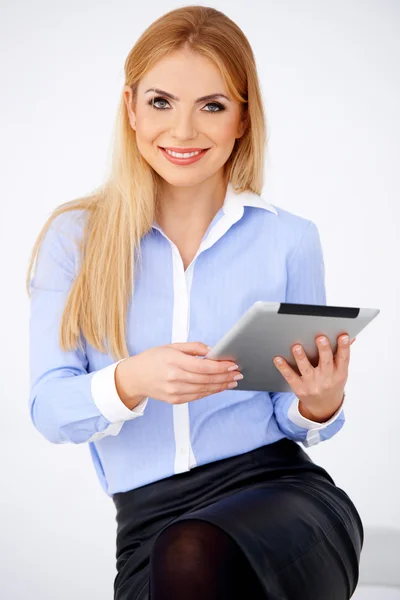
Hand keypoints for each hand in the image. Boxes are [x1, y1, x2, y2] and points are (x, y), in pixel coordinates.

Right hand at [115, 342, 241, 406]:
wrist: (135, 377)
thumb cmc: (153, 359)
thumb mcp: (172, 346)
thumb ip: (193, 348)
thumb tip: (212, 350)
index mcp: (173, 361)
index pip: (203, 366)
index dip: (220, 367)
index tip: (233, 364)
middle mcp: (174, 377)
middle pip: (206, 379)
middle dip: (225, 376)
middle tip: (238, 373)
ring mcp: (174, 391)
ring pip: (204, 389)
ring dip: (221, 386)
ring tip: (233, 381)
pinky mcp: (175, 400)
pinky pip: (197, 396)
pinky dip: (210, 392)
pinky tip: (219, 387)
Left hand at [272, 335, 355, 420]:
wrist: (324, 406)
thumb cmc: (332, 383)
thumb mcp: (341, 372)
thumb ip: (342, 355)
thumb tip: (348, 337)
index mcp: (339, 374)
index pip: (343, 359)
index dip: (344, 347)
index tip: (343, 336)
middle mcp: (326, 379)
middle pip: (325, 363)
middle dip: (323, 350)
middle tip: (320, 338)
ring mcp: (312, 384)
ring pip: (306, 369)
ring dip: (301, 358)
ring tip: (297, 347)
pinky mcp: (299, 388)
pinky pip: (290, 376)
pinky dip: (283, 367)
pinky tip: (277, 358)